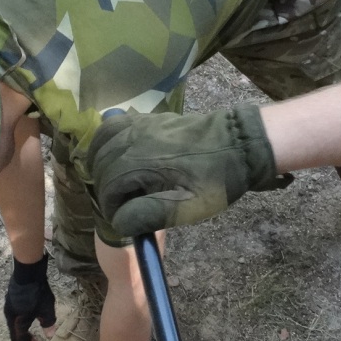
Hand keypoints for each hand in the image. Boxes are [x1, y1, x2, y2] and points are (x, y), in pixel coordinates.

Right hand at [3, 256, 55, 340]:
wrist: (28, 272)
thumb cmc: (38, 293)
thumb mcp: (47, 310)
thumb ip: (48, 324)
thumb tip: (50, 335)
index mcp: (17, 323)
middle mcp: (10, 317)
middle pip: (15, 334)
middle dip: (26, 340)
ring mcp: (8, 307)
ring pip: (14, 325)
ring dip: (23, 331)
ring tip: (32, 332)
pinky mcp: (10, 299)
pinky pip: (15, 316)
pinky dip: (21, 322)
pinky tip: (29, 318)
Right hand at [88, 106, 287, 238]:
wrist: (240, 145)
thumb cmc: (215, 180)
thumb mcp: (187, 207)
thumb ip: (149, 214)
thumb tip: (118, 221)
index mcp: (141, 164)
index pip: (107, 189)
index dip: (111, 209)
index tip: (124, 221)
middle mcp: (134, 141)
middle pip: (100, 165)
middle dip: (104, 188)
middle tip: (121, 206)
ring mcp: (141, 126)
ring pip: (102, 142)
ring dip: (99, 163)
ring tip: (112, 182)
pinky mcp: (149, 119)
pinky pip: (115, 125)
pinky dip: (106, 140)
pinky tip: (115, 154)